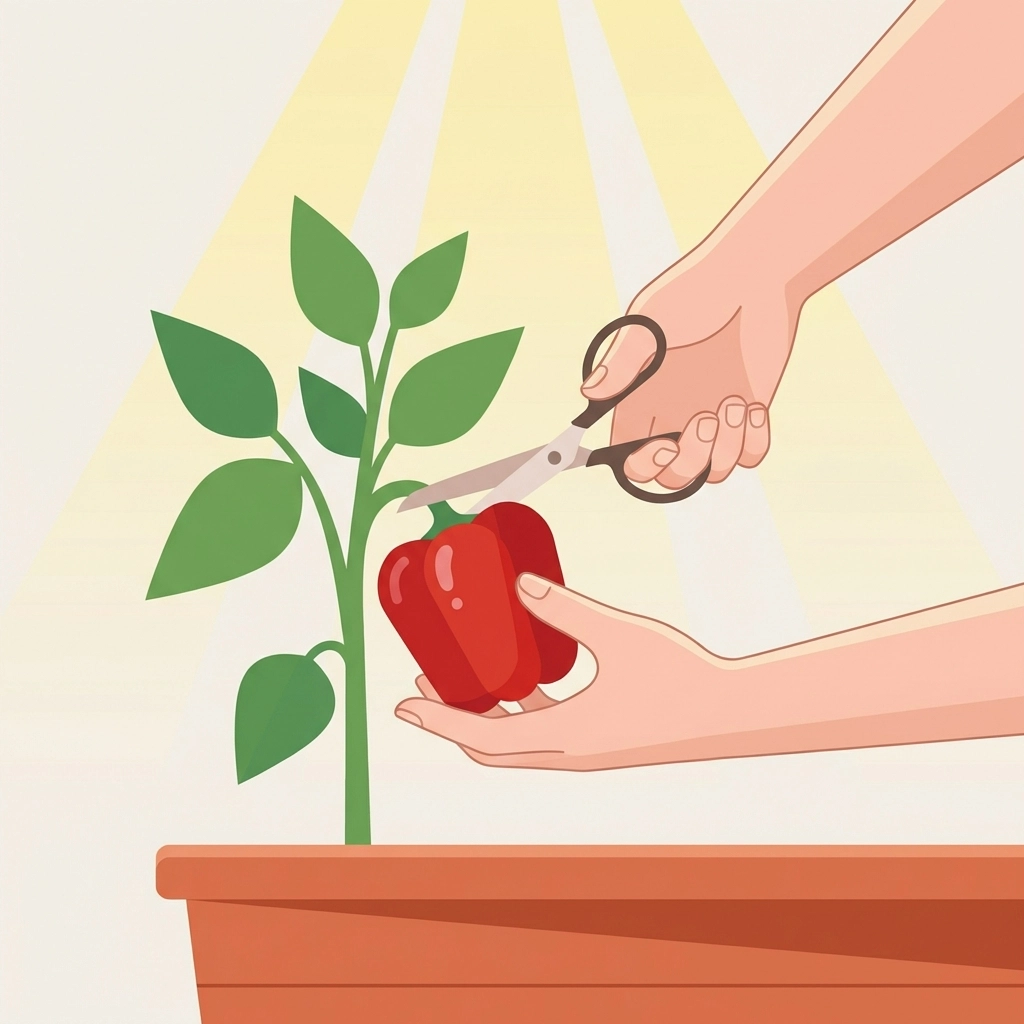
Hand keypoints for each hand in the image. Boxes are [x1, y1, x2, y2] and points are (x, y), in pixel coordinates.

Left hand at [393, 572, 728, 770]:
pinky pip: (545, 734)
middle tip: (426, 684)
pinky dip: (521, 713)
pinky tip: (524, 678)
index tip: (401, 705)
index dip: (437, 719)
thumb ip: (566, 610)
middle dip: (451, 719)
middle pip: (490, 747)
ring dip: (484, 716)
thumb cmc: (681, 678)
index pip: (482, 735)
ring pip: (517, 745)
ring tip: (464, 676)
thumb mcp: (619, 636)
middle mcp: (568, 755)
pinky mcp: (601, 743)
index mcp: (566, 738)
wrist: (732, 714)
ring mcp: (585, 753)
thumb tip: (518, 584)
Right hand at [587, 235, 800, 489]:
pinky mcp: (749, 413)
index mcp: (643, 398)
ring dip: (724, 448)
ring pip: (712, 472)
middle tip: (702, 422)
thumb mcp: (652, 323)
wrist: (756, 274)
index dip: (641, 464)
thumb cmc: (697, 289)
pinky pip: (749, 456)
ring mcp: (713, 416)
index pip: (628, 453)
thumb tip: (589, 392)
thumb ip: (622, 362)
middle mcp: (674, 413)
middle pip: (671, 476)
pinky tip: (754, 407)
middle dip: (687, 463)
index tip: (661, 445)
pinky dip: (753, 441)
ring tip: (734, 403)